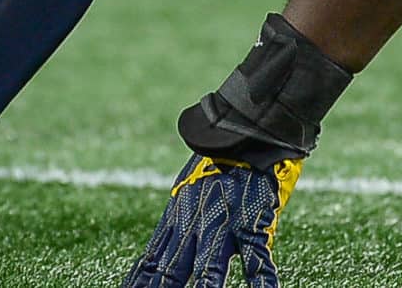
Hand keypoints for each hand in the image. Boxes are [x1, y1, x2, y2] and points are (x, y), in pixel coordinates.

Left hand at [122, 154, 302, 287]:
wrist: (245, 129)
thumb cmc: (219, 158)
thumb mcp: (188, 187)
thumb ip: (182, 217)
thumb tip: (171, 241)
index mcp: (177, 217)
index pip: (151, 261)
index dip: (139, 282)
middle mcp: (195, 225)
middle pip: (172, 271)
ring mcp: (224, 225)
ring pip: (209, 270)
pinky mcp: (253, 223)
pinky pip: (257, 259)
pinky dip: (261, 281)